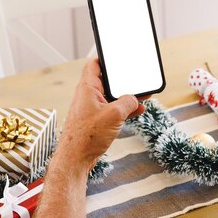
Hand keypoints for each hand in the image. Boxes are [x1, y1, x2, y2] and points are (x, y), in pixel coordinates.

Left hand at [55, 58, 146, 172]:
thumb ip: (128, 102)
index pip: (94, 64)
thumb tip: (134, 99)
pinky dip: (123, 109)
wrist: (76, 159)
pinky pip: (112, 109)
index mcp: (88, 88)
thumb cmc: (87, 136)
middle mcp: (88, 96)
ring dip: (126, 97)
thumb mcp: (115, 114)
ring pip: (111, 96)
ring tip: (141, 97)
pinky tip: (136, 111)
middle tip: (136, 80)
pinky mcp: (95, 120)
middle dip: (123, 81)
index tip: (119, 57)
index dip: (107, 58)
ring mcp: (91, 108)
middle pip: (107, 80)